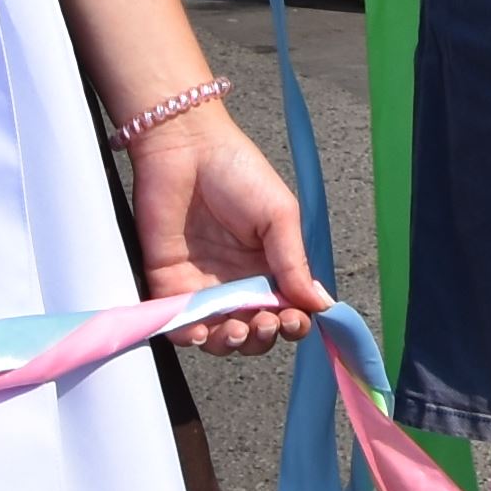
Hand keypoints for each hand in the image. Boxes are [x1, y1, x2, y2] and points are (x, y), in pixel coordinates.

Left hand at [127, 98, 327, 355]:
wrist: (186, 148)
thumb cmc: (238, 171)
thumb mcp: (279, 215)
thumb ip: (294, 263)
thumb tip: (322, 305)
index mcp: (268, 266)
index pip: (286, 309)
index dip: (293, 323)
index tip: (294, 318)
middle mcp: (237, 281)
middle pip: (254, 330)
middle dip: (263, 337)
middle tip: (265, 322)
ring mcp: (202, 285)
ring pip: (218, 335)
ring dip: (231, 343)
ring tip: (237, 328)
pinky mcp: (168, 283)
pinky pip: (178, 324)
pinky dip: (190, 337)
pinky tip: (202, 332)